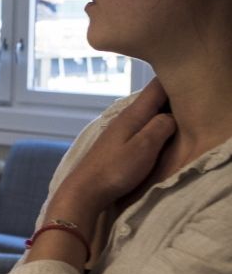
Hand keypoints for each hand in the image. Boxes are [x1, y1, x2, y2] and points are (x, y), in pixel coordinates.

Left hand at [46, 78, 176, 225]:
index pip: (156, 87)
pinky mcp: (117, 143)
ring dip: (161, 115)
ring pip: (146, 114)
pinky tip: (156, 138)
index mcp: (133, 114)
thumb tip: (172, 115)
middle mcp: (125, 117)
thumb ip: (161, 127)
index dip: (174, 83)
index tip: (188, 90)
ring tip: (175, 124)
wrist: (85, 190)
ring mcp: (119, 130)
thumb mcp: (145, 147)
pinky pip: (140, 128)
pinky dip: (151, 127)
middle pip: (152, 99)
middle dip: (170, 100)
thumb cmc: (115, 169)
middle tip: (186, 111)